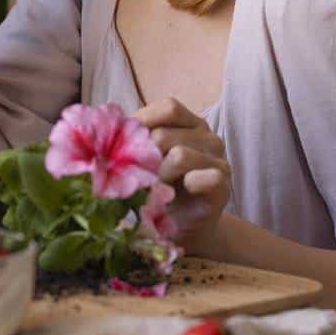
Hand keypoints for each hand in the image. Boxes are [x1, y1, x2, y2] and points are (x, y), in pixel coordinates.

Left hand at [133, 97, 231, 256]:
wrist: (185, 226)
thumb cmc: (162, 188)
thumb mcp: (147, 160)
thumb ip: (137, 141)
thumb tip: (112, 128)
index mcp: (190, 124)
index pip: (168, 108)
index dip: (144, 123)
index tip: (126, 145)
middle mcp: (208, 137)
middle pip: (165, 135)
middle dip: (142, 159)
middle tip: (137, 179)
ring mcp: (219, 160)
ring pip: (180, 155)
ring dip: (159, 177)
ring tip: (154, 190)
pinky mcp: (223, 185)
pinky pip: (204, 178)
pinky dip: (185, 186)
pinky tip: (176, 195)